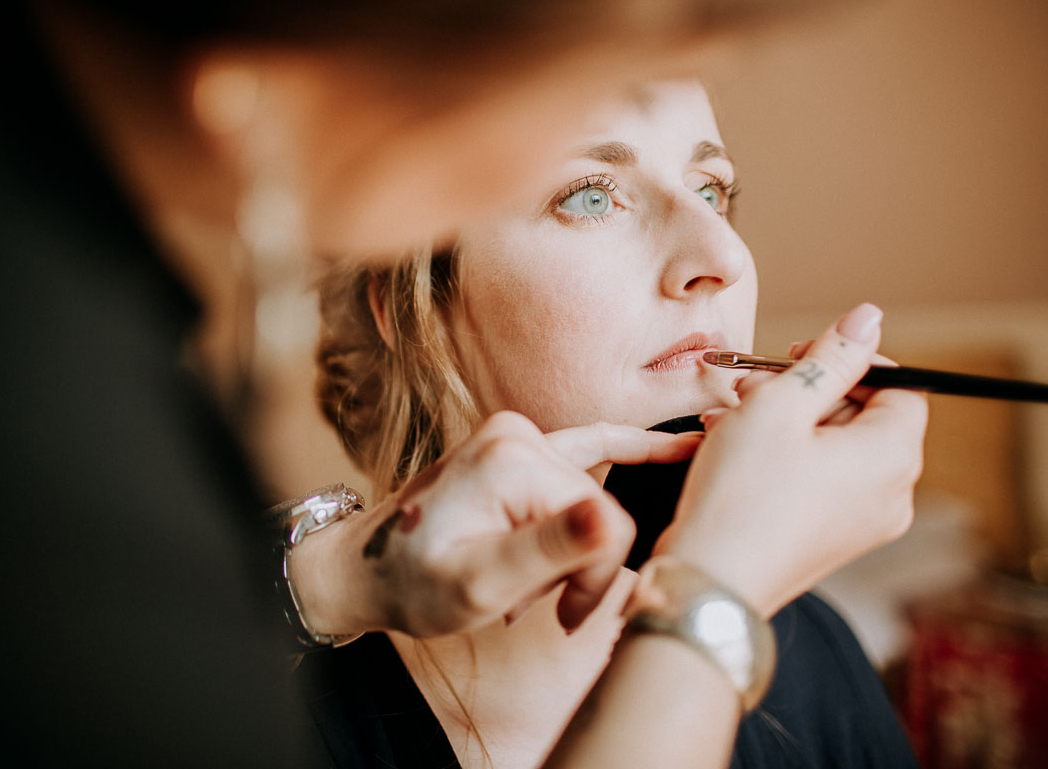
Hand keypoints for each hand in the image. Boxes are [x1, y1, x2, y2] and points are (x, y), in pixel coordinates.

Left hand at [289, 412, 700, 637]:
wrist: (366, 568)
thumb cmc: (414, 584)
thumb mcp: (479, 585)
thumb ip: (548, 552)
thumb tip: (612, 520)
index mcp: (513, 460)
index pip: (607, 524)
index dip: (593, 580)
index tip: (561, 615)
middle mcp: (519, 433)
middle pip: (602, 509)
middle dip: (580, 568)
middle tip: (540, 606)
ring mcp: (519, 434)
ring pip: (594, 495)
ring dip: (575, 547)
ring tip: (531, 582)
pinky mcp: (521, 444)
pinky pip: (590, 446)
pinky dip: (630, 450)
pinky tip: (680, 446)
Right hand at [655, 303, 927, 616]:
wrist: (709, 585)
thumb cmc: (741, 495)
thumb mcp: (780, 405)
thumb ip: (830, 356)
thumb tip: (868, 318)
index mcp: (893, 456)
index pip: (901, 384)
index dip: (849, 360)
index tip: (797, 356)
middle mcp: (893, 493)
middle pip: (864, 415)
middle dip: (806, 391)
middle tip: (749, 388)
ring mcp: (865, 523)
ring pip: (835, 446)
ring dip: (786, 422)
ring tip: (729, 419)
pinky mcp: (833, 540)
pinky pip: (821, 480)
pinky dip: (785, 457)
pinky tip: (734, 450)